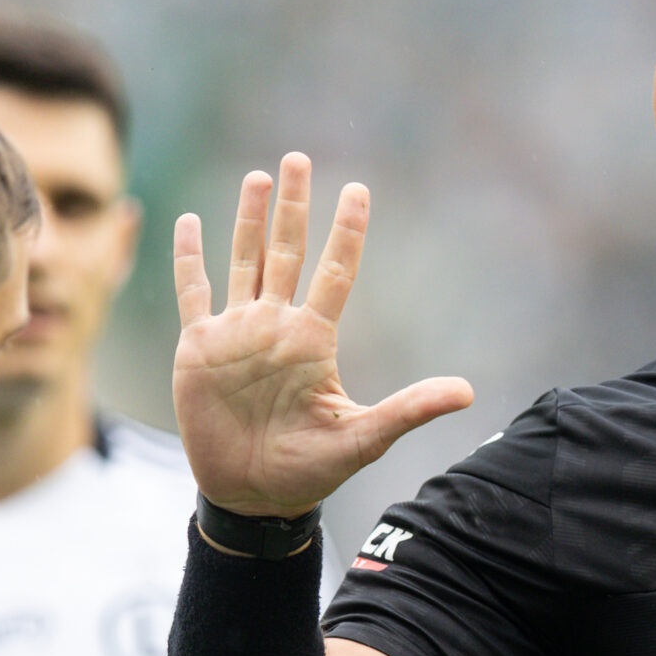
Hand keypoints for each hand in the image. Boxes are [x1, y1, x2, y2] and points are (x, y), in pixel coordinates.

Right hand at [172, 153, 473, 516]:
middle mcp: (276, 326)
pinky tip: (187, 222)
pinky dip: (190, 259)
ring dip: (247, 220)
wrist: (251, 497)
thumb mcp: (363, 439)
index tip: (358, 190)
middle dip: (292, 206)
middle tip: (298, 158)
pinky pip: (195, 293)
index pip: (335, 272)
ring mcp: (237, 334)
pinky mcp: (200, 349)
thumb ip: (409, 410)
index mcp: (314, 340)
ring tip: (258, 177)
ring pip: (243, 261)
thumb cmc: (308, 471)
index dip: (347, 231)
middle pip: (285, 251)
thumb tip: (468, 393)